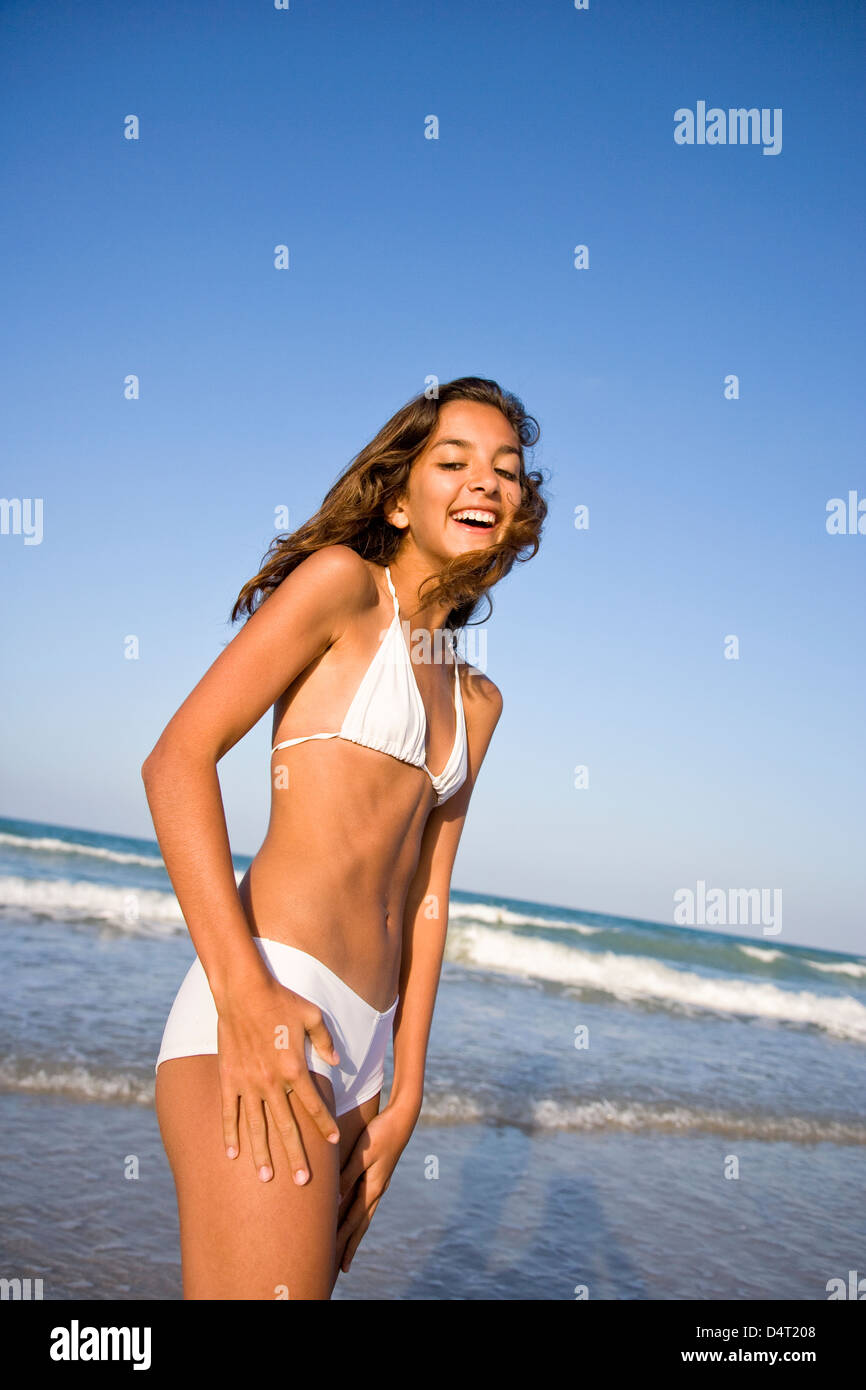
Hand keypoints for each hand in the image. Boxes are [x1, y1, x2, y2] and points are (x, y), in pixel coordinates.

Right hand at [217, 973, 341, 1183]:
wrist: (243, 992)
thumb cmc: (280, 1000)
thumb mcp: (312, 1016)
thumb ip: (326, 1041)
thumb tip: (336, 1062)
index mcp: (295, 1068)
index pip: (314, 1105)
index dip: (325, 1125)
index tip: (333, 1144)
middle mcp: (272, 1082)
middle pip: (286, 1126)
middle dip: (296, 1156)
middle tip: (302, 1182)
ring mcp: (248, 1084)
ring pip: (256, 1127)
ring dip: (262, 1154)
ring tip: (267, 1177)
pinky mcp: (228, 1080)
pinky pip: (229, 1113)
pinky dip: (230, 1134)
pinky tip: (232, 1155)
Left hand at [336, 1103, 416, 1273]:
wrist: (403, 1118)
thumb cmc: (381, 1133)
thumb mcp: (363, 1154)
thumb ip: (347, 1177)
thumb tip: (334, 1204)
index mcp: (372, 1188)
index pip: (354, 1222)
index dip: (345, 1243)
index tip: (338, 1264)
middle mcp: (377, 1189)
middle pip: (361, 1224)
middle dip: (350, 1246)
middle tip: (342, 1269)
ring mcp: (379, 1183)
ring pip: (364, 1214)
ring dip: (354, 1232)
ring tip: (347, 1247)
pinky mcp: (378, 1175)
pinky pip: (365, 1202)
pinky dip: (357, 1215)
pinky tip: (354, 1216)